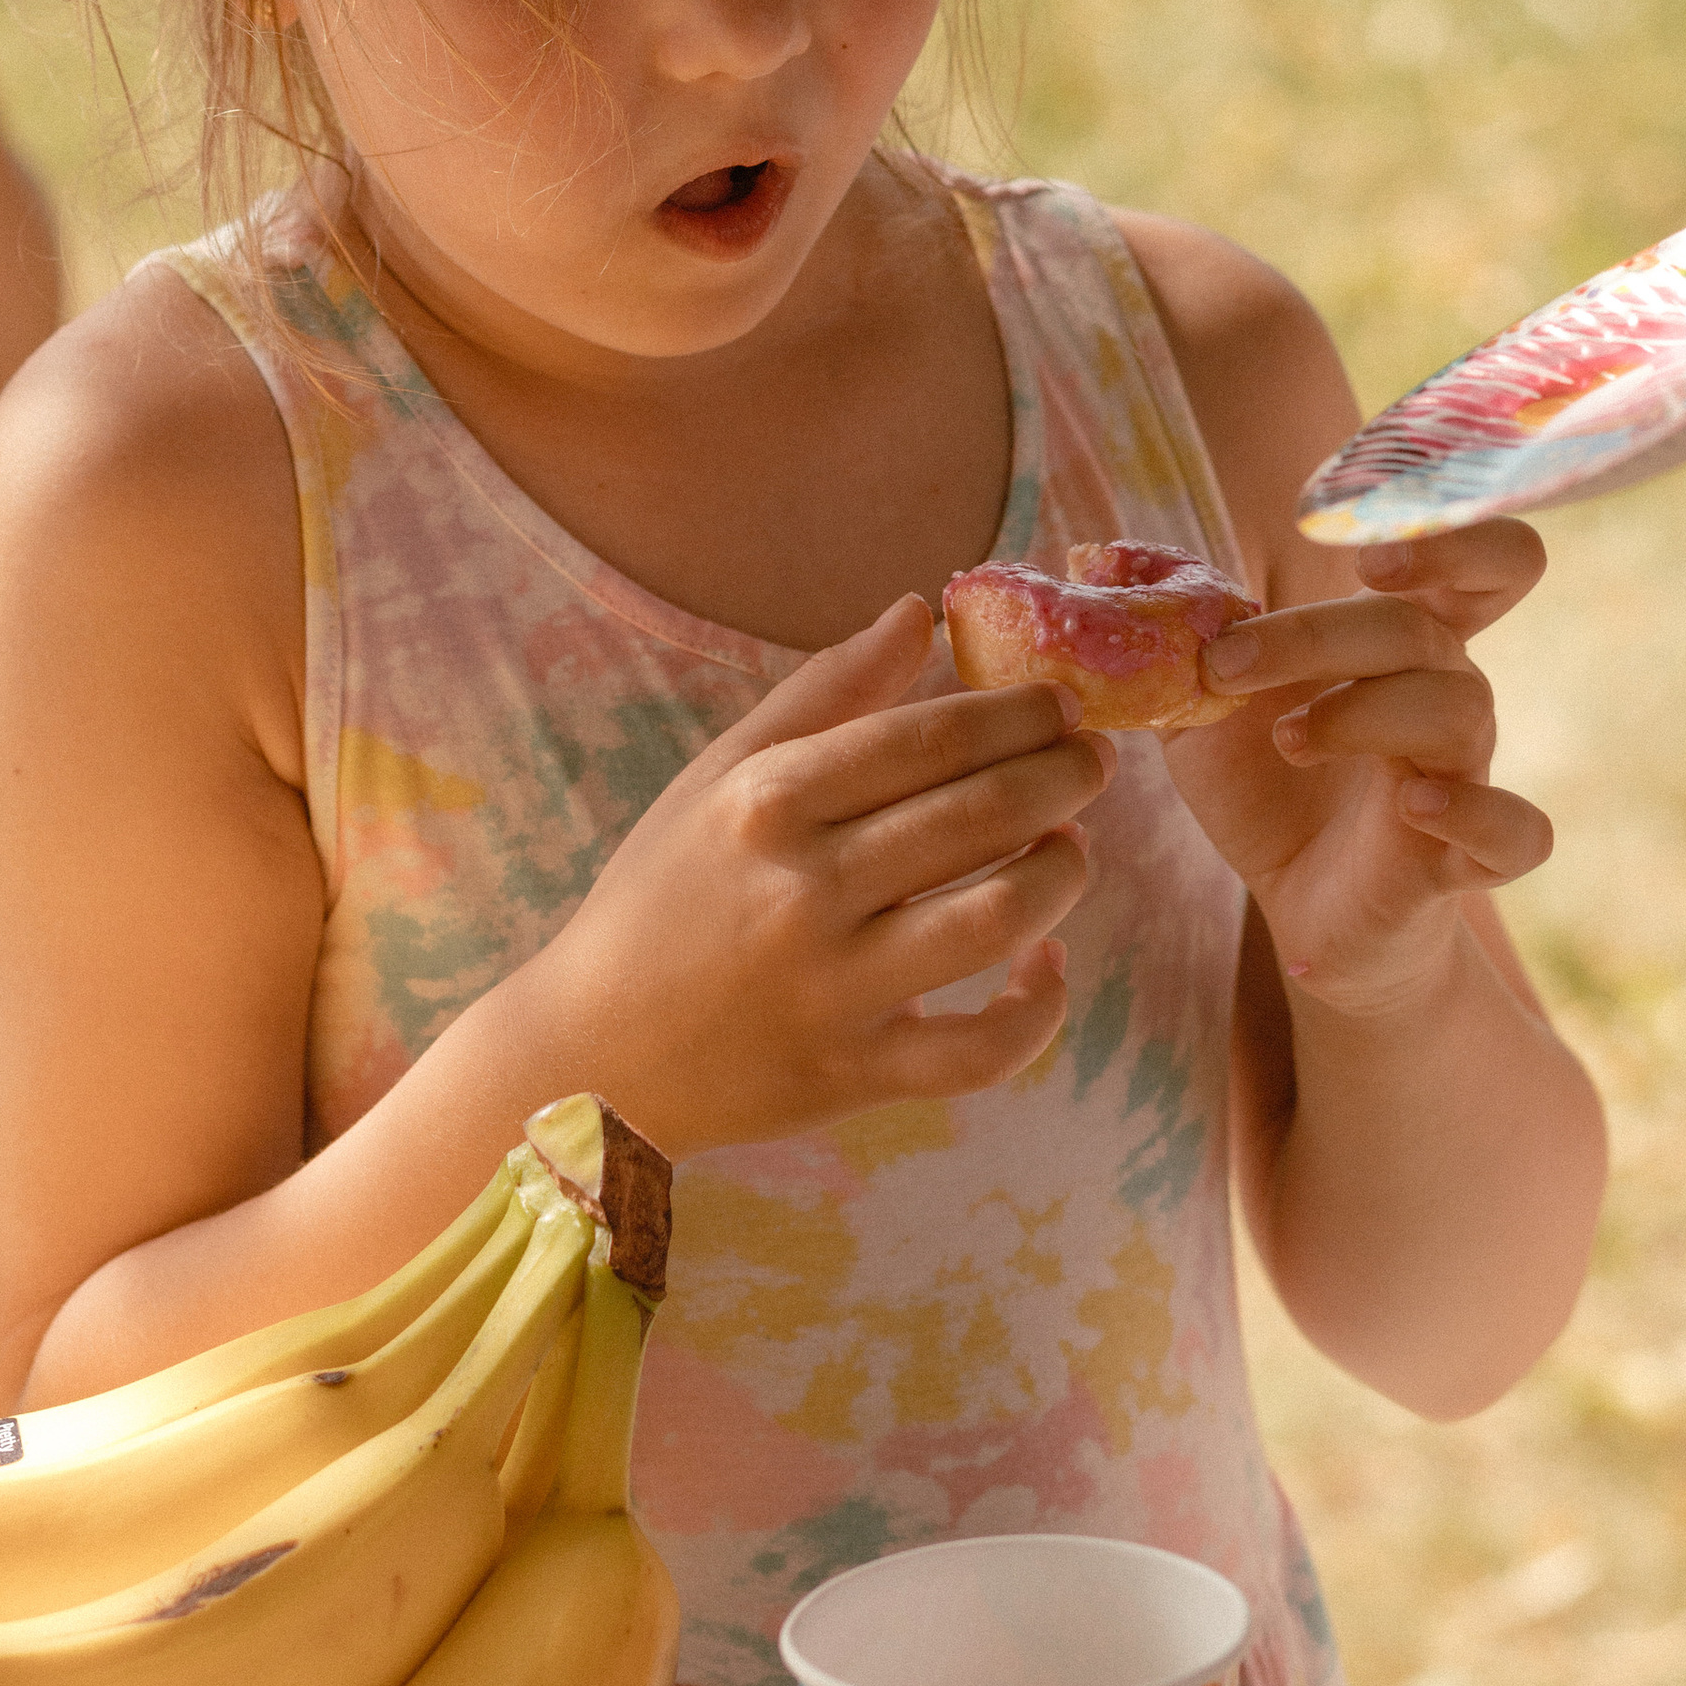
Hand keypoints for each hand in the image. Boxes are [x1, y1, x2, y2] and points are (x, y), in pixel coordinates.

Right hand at [520, 595, 1107, 1156]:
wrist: (593, 1052)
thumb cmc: (664, 894)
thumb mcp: (721, 776)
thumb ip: (825, 692)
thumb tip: (921, 610)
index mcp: (767, 801)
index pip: (927, 738)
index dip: (1015, 713)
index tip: (1059, 703)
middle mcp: (802, 889)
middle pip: (978, 817)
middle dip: (1061, 776)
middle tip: (1092, 760)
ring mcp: (832, 988)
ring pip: (997, 920)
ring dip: (1063, 874)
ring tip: (1072, 848)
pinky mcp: (854, 1074)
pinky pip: (979, 1049)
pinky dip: (1036, 1009)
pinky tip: (1047, 962)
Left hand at [1172, 519, 1551, 1014]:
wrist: (1305, 915)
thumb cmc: (1272, 790)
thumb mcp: (1204, 707)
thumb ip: (1169, 630)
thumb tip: (1092, 558)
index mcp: (1401, 644)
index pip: (1483, 561)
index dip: (1447, 536)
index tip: (1359, 551)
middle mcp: (1447, 694)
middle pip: (1423, 627)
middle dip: (1320, 632)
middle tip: (1232, 661)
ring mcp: (1466, 773)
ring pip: (1457, 707)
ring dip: (1359, 712)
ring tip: (1287, 741)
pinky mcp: (1469, 858)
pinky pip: (1518, 829)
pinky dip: (1473, 810)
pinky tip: (1414, 805)